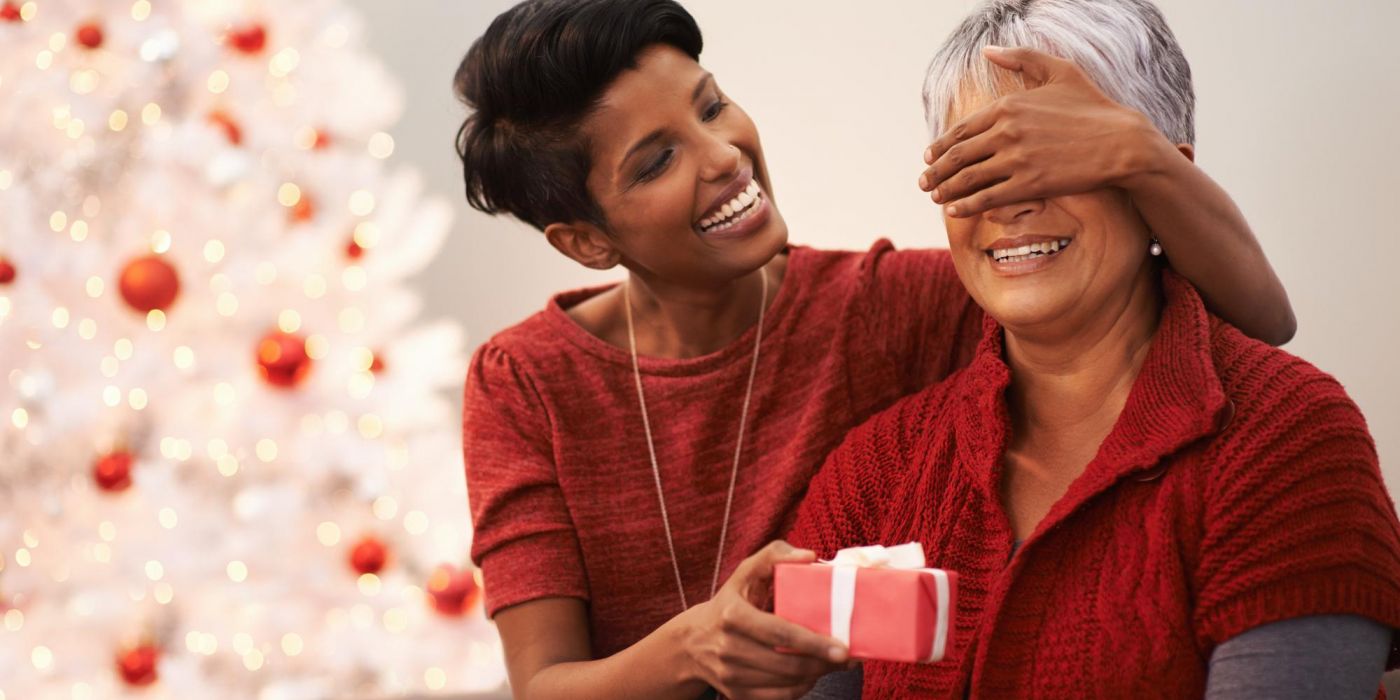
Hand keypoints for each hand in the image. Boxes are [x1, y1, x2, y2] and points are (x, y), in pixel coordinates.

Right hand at [677, 541, 849, 699]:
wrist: (694, 641)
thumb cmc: (731, 601)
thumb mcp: (745, 572)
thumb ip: (774, 555)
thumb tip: (808, 557)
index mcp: (733, 616)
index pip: (780, 633)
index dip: (814, 643)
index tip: (843, 649)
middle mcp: (728, 648)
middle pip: (787, 664)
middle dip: (823, 663)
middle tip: (847, 657)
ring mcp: (731, 675)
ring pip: (787, 683)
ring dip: (817, 675)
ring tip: (833, 664)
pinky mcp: (736, 694)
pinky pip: (779, 698)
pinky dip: (801, 688)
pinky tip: (811, 675)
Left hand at [918, 45, 1169, 216]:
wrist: (1122, 142)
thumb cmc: (1092, 106)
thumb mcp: (1059, 71)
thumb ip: (1021, 58)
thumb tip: (987, 51)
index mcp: (1008, 105)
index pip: (962, 129)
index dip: (941, 146)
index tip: (930, 157)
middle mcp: (1007, 131)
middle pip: (959, 156)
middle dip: (936, 171)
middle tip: (924, 182)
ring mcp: (1017, 159)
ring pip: (968, 178)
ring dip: (946, 190)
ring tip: (936, 197)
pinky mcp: (1029, 184)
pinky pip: (987, 197)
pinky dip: (967, 205)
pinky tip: (955, 211)